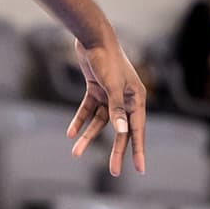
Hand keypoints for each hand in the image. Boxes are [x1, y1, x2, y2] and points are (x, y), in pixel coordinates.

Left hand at [68, 36, 146, 176]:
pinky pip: (88, 109)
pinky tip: (70, 133)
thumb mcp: (111, 85)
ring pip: (100, 121)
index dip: (138, 150)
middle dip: (115, 150)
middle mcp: (125, 98)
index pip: (137, 129)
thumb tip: (122, 131)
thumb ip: (116, 109)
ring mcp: (110, 94)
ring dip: (88, 136)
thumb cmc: (106, 58)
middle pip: (120, 129)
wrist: (91, 36)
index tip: (139, 169)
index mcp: (136, 97)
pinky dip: (80, 120)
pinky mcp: (96, 88)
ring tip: (76, 152)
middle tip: (113, 172)